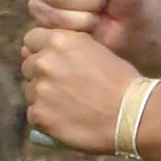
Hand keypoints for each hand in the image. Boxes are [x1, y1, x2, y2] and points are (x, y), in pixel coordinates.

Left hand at [21, 23, 138, 154]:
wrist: (133, 114)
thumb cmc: (122, 82)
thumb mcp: (96, 49)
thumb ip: (67, 48)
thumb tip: (38, 53)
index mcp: (59, 40)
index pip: (31, 40)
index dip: (41, 51)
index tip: (54, 63)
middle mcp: (44, 61)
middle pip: (27, 66)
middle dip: (41, 75)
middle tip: (64, 89)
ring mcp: (40, 89)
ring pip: (29, 91)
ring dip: (43, 98)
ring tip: (69, 106)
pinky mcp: (39, 115)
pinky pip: (33, 114)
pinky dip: (46, 119)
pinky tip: (67, 120)